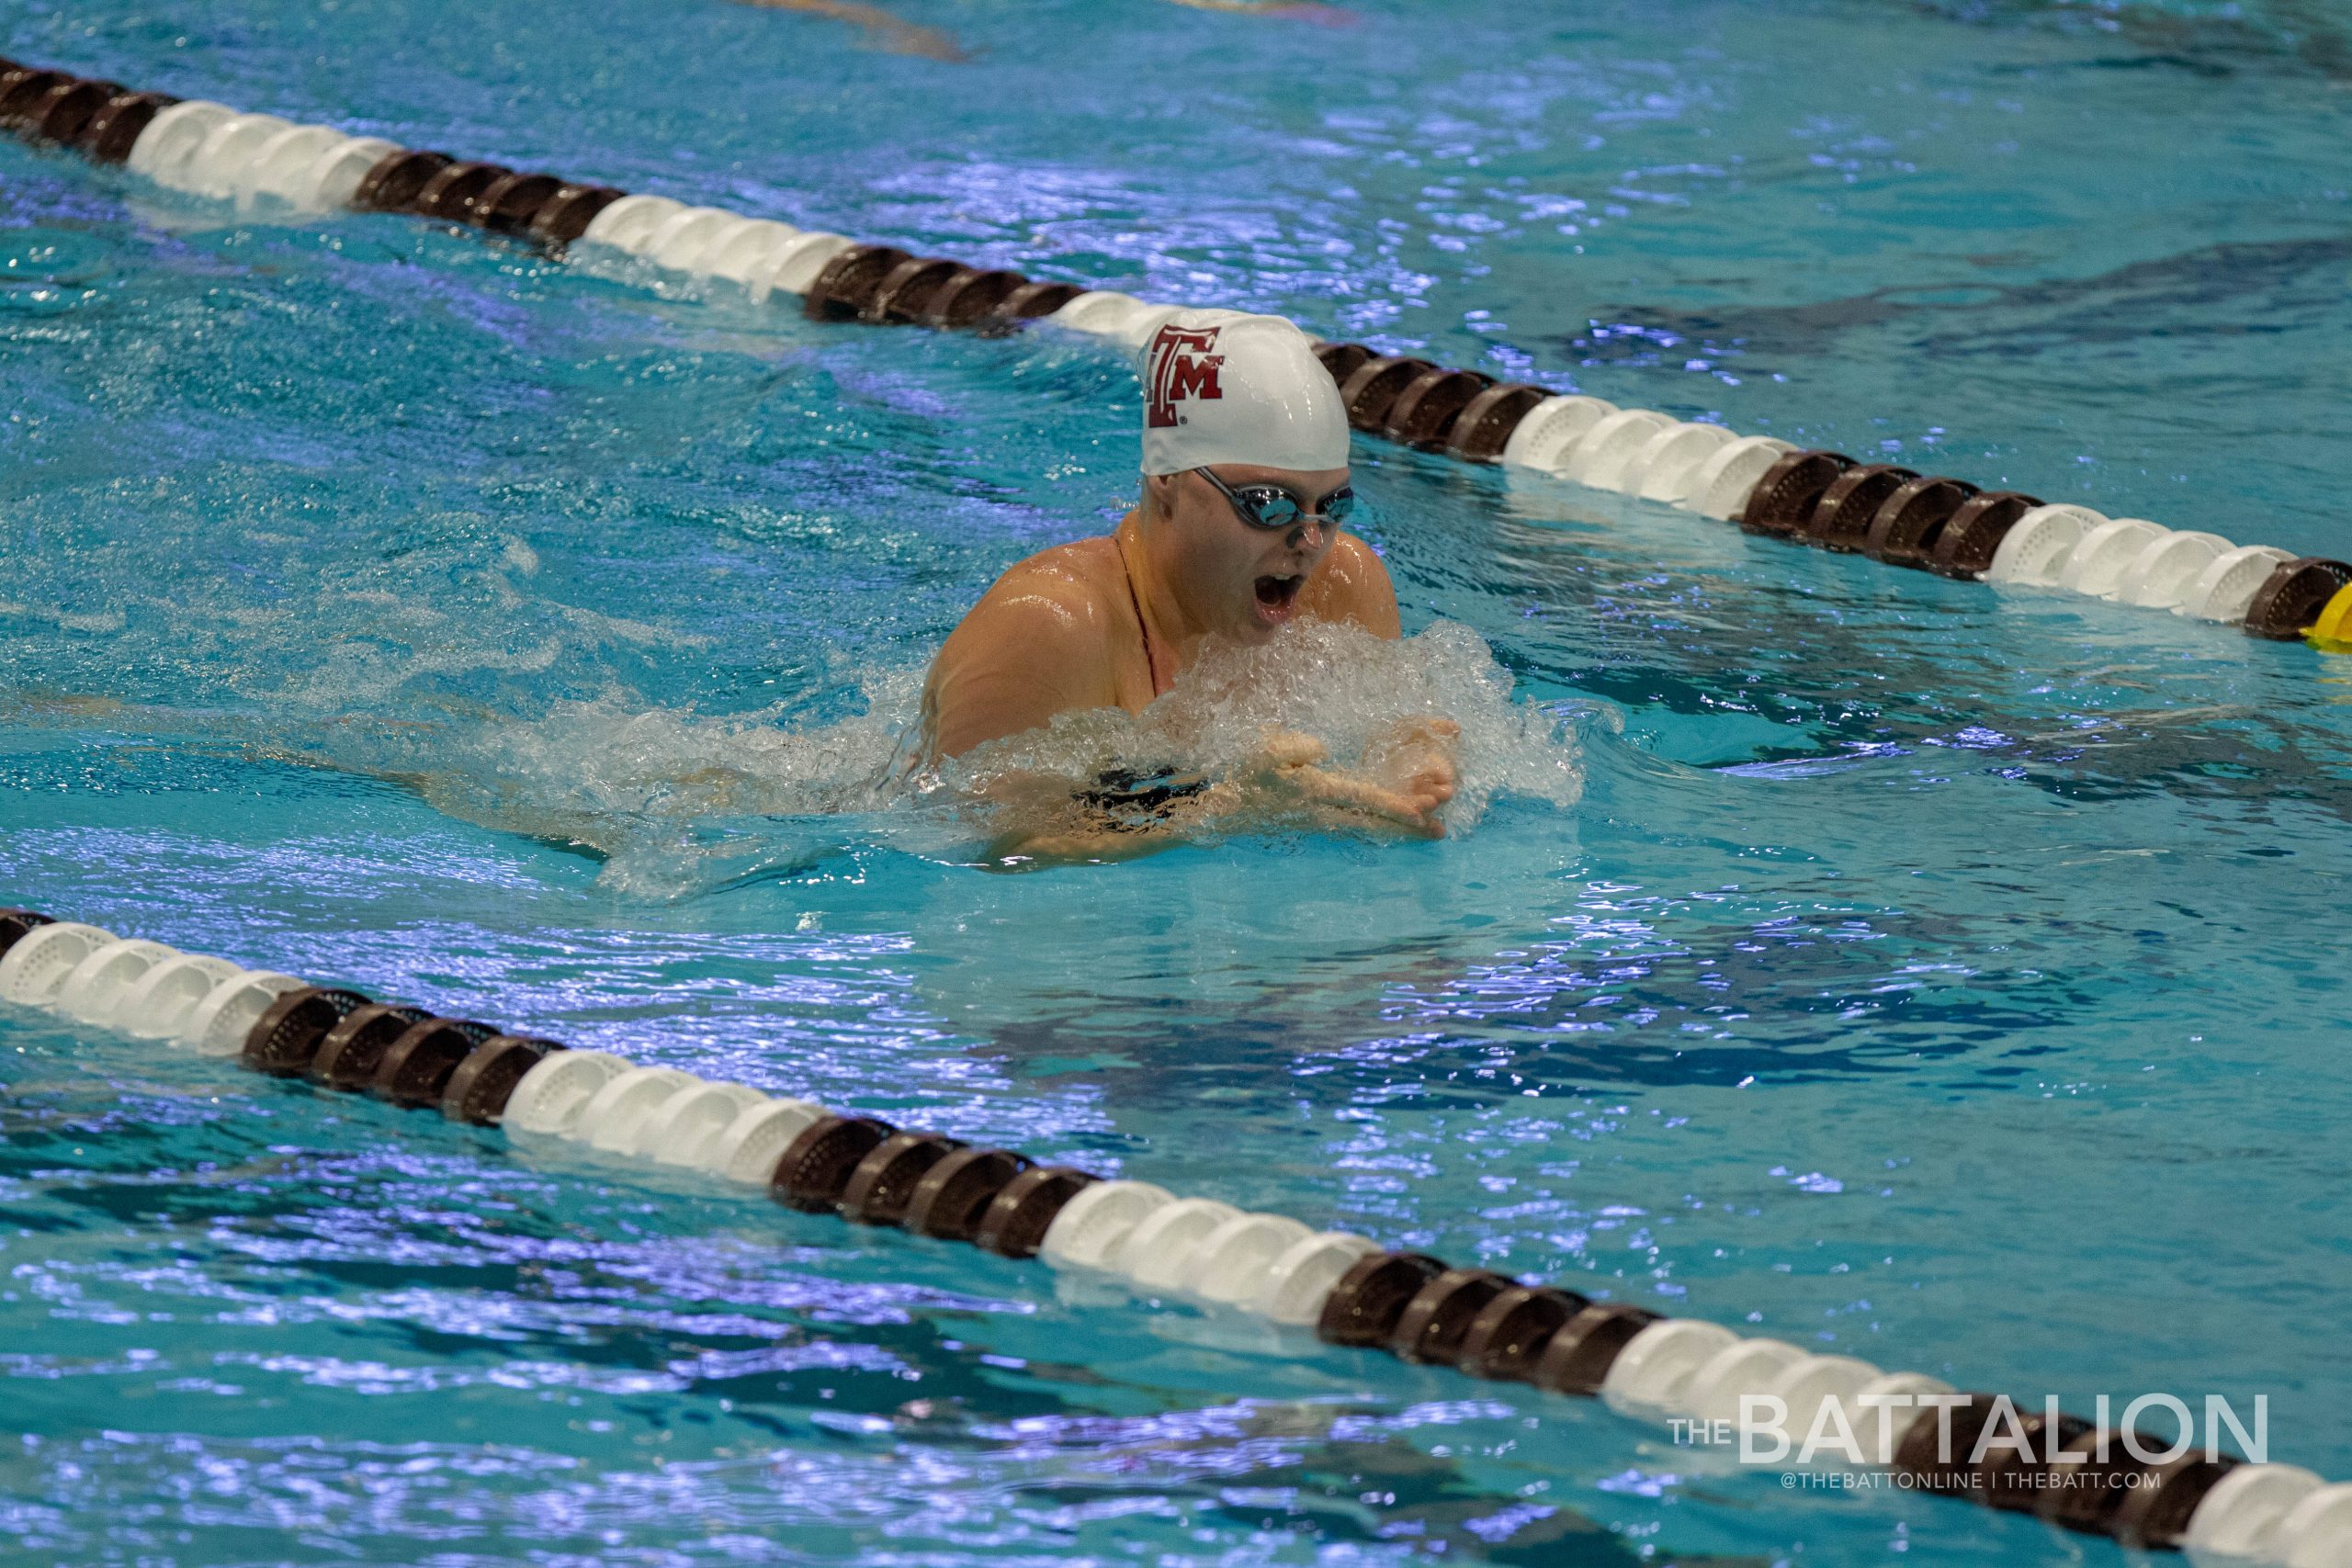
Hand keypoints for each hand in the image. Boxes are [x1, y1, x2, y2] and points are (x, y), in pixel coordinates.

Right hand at [1246, 726, 1449, 837]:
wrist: (1229, 810)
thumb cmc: (1248, 777)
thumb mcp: (1265, 753)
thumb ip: (1295, 747)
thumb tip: (1324, 749)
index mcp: (1317, 792)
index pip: (1363, 798)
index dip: (1393, 804)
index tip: (1421, 810)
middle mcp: (1327, 814)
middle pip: (1375, 822)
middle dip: (1408, 827)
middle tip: (1441, 831)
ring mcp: (1326, 823)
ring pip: (1371, 828)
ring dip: (1401, 831)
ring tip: (1433, 833)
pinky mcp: (1323, 825)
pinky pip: (1361, 828)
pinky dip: (1385, 829)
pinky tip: (1400, 830)